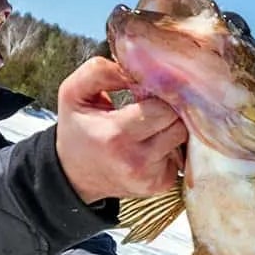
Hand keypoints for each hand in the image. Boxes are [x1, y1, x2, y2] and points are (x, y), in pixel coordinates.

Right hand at [53, 56, 186, 205]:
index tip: (144, 92)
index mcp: (115, 136)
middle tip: (149, 107)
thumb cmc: (78, 130)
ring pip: (182, 138)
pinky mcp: (161, 185)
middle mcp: (136, 161)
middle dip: (167, 110)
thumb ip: (99, 71)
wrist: (75, 176)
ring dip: (170, 127)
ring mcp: (151, 177)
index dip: (157, 95)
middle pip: (177, 124)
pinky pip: (180, 155)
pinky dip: (169, 146)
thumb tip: (134, 69)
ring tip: (149, 125)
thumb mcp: (73, 94)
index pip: (162, 108)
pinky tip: (150, 144)